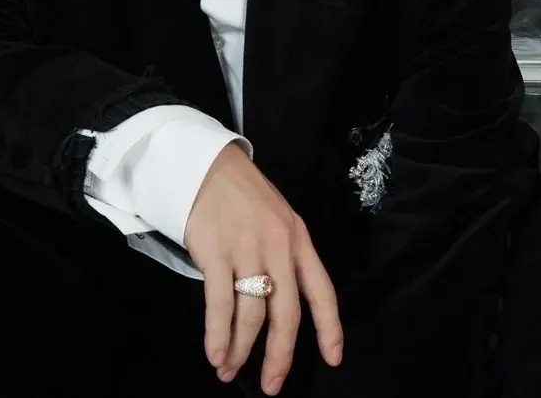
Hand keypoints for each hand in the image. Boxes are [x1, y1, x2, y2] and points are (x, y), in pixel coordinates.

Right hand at [184, 141, 342, 394]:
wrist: (208, 165)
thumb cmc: (243, 196)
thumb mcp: (279, 219)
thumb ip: (286, 256)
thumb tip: (282, 306)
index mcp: (299, 239)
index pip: (322, 290)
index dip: (329, 328)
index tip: (332, 358)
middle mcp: (279, 247)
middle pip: (287, 314)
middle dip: (279, 356)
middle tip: (271, 385)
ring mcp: (247, 250)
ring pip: (251, 315)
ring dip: (240, 350)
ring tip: (229, 369)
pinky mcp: (216, 252)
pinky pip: (221, 305)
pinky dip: (218, 335)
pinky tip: (216, 354)